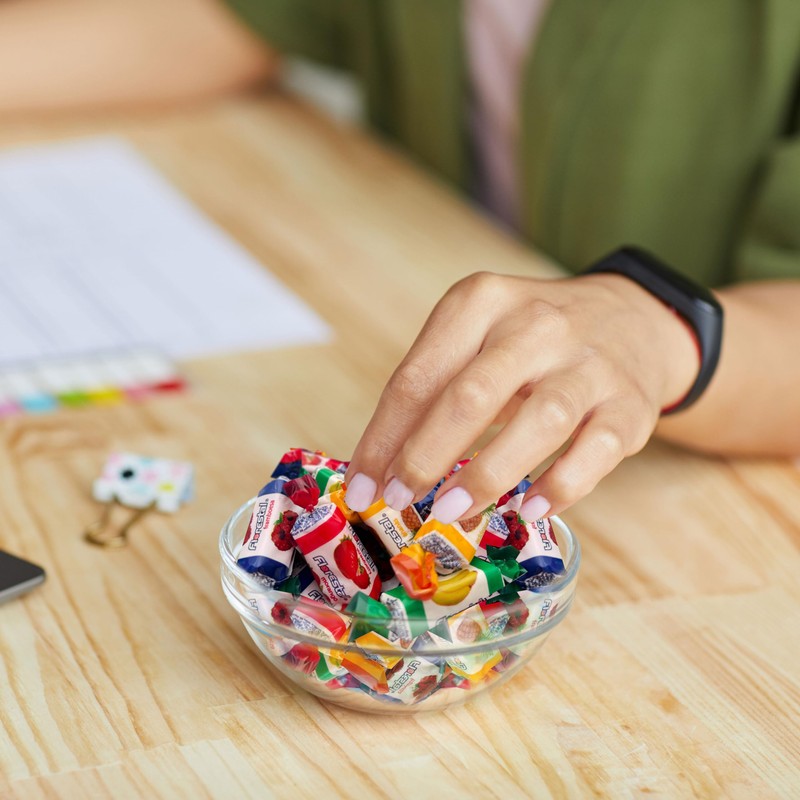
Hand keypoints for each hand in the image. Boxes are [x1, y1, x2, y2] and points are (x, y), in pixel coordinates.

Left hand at [344, 271, 698, 521]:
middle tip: (397, 502)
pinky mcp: (629, 404)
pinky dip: (560, 485)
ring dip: (486, 475)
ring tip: (449, 515)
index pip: (418, 376)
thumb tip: (384, 471)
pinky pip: (594, 450)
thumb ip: (436, 392)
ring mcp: (588, 363)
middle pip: (470, 396)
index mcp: (482, 302)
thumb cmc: (533, 341)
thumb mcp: (479, 338)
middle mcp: (536, 325)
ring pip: (537, 421)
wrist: (631, 321)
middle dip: (423, 457)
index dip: (383, 438)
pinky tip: (528, 510)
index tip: (361, 488)